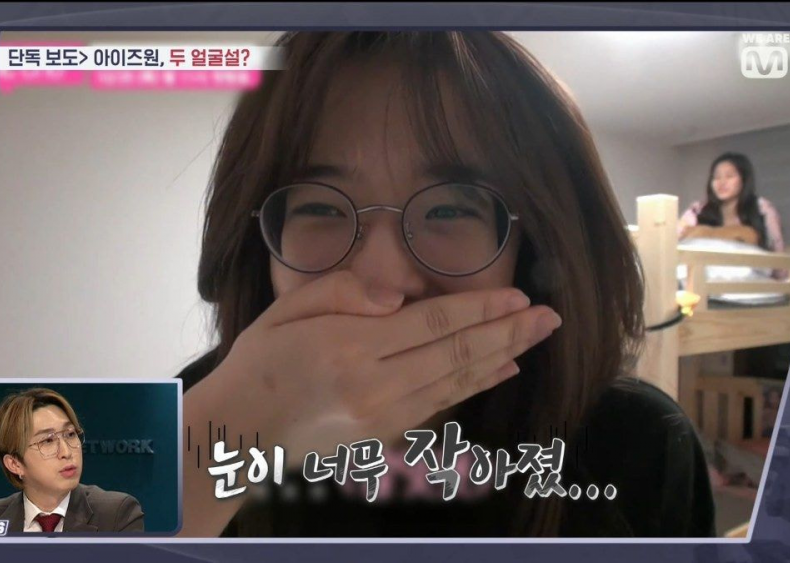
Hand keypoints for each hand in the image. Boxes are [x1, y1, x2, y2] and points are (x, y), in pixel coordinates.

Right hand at [195, 270, 560, 463]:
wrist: (238, 433)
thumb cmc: (259, 362)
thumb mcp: (287, 310)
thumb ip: (343, 293)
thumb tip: (399, 298)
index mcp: (350, 348)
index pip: (434, 323)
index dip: (482, 309)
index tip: (519, 295)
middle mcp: (375, 386)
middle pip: (458, 353)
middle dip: (510, 333)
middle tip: (551, 317)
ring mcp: (383, 416)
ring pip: (457, 381)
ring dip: (503, 357)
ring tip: (537, 338)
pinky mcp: (385, 434)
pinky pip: (442, 404)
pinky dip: (476, 385)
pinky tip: (501, 370)